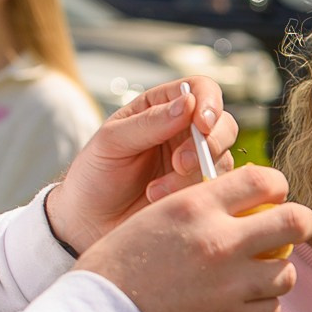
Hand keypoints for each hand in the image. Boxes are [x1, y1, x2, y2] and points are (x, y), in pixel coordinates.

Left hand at [50, 77, 237, 252]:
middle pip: (223, 124)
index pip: (201, 89)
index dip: (209, 102)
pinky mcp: (198, 191)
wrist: (89, 222)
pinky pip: (216, 188)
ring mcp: (194, 162)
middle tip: (180, 163)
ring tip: (155, 190)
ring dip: (193, 175)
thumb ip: (150, 122)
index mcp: (161, 106)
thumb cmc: (95, 175)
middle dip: (208, 144)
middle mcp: (184, 131)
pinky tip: (158, 199)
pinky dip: (191, 194)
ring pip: (221, 158)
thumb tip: (189, 103)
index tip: (202, 125)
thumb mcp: (112, 142)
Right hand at [75, 163, 311, 311]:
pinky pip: (272, 309)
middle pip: (298, 222)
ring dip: (274, 272)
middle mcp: (221, 240)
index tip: (273, 199)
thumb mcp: (153, 217)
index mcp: (196, 205)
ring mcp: (231, 284)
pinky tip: (239, 303)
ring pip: (287, 272)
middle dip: (299, 225)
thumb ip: (199, 207)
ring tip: (253, 275)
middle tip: (288, 233)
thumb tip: (240, 203)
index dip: (277, 188)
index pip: (266, 179)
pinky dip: (261, 306)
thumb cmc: (117, 266)